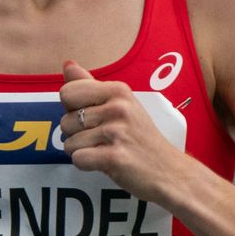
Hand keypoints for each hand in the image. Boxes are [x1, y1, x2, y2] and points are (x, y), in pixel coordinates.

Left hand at [58, 60, 187, 201]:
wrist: (169, 170)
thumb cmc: (141, 138)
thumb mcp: (122, 104)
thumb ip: (90, 85)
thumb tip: (68, 64)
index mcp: (118, 90)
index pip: (67, 92)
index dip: (72, 109)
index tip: (93, 118)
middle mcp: (118, 108)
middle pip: (65, 120)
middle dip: (76, 134)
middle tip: (102, 139)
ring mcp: (117, 132)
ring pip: (69, 143)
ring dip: (83, 151)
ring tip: (106, 150)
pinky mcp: (115, 157)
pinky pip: (78, 159)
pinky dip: (87, 165)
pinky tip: (105, 162)